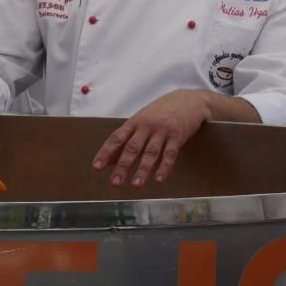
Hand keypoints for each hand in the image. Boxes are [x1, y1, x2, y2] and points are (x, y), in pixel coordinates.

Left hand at [92, 89, 212, 187]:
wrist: (189, 100)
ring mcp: (162, 131)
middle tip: (115, 182)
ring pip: (150, 152)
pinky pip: (170, 154)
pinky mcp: (178, 136)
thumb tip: (109, 160)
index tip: (97, 167)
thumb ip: (126, 140)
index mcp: (135, 122)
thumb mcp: (141, 121)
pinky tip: (159, 179)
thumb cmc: (161, 112)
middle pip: (132, 148)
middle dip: (123, 166)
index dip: (106, 153)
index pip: (117, 138)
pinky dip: (164, 167)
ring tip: (135, 185)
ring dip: (142, 170)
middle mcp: (147, 126)